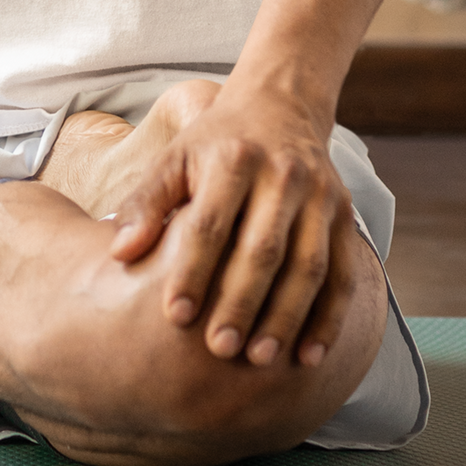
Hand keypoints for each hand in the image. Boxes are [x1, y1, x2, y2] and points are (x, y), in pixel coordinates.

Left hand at [109, 78, 359, 369]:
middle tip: (219, 349)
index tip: (175, 317)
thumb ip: (146, 204)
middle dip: (241, 302)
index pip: (211, 222)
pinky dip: (329, 317)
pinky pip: (344, 272)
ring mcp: (320, 195)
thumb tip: (119, 254)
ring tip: (260, 360)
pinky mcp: (345, 214)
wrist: (281, 105)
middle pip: (263, 248)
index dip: (192, 270)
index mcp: (233, 159)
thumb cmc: (215, 144)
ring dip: (287, 317)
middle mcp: (282, 174)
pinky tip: (309, 357)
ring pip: (309, 265)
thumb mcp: (175, 159)